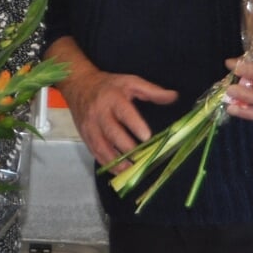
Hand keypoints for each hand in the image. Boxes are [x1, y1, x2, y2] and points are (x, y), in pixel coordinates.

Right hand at [51, 37, 177, 169]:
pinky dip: (107, 164)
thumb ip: (152, 91)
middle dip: (127, 147)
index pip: (123, 112)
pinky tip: (119, 171)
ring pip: (101, 146)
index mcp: (112, 98)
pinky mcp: (85, 136)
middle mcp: (99, 113)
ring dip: (116, 161)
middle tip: (142, 159)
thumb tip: (174, 97)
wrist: (79, 85)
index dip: (135, 124)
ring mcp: (90, 126)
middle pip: (112, 133)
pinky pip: (95, 152)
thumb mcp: (130, 82)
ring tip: (131, 170)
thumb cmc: (108, 85)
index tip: (147, 136)